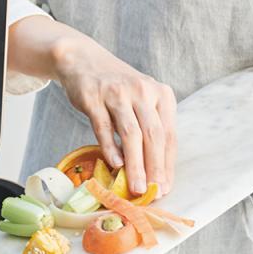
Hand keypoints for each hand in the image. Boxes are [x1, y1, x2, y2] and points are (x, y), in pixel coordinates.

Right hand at [51, 36, 176, 195]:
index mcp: (161, 95)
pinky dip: (110, 148)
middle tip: (153, 193)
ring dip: (135, 165)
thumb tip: (150, 171)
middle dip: (154, 168)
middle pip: (153, 136)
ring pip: (131, 134)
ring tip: (136, 187)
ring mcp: (118, 93)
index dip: (167, 164)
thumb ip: (146, 130)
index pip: (169, 135)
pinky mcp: (94, 97)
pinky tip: (114, 165)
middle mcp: (143, 91)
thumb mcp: (139, 102)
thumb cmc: (115, 90)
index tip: (165, 188)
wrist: (83, 61)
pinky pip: (104, 127)